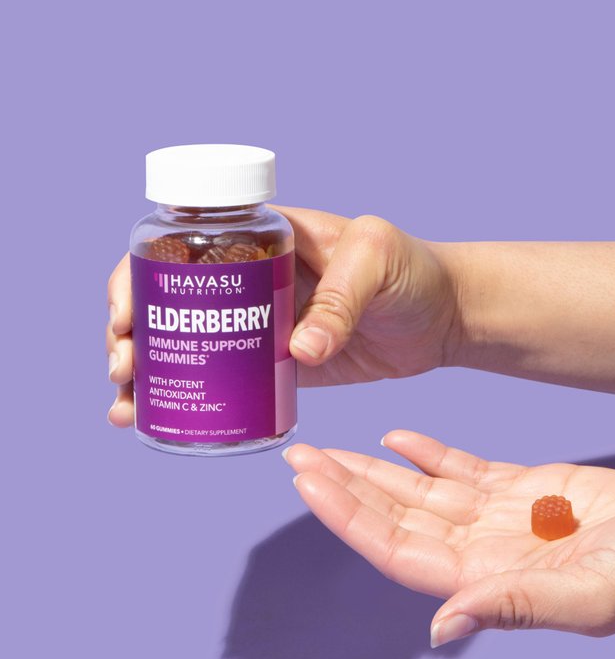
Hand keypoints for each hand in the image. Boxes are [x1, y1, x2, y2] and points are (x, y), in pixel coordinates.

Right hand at [106, 208, 460, 424]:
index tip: (127, 313)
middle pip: (171, 301)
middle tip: (124, 368)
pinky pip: (229, 379)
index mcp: (265, 239)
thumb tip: (300, 351)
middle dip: (132, 332)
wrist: (446, 317)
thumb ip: (341, 297)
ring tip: (127, 407)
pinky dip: (195, 398)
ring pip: (191, 344)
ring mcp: (262, 325)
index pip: (183, 246)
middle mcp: (252, 279)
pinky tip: (161, 420)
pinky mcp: (280, 365)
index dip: (140, 276)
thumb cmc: (415, 271)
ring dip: (150, 372)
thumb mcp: (378, 261)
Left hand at [284, 430, 614, 647]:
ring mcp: (498, 517)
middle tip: (299, 454)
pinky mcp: (522, 488)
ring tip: (329, 446)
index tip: (310, 483)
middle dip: (345, 487)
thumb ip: (516, 607)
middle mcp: (481, 548)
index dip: (349, 518)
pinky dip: (428, 452)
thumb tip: (443, 626)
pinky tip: (396, 436)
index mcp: (486, 578)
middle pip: (395, 517)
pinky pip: (460, 469)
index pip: (396, 548)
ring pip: (419, 491)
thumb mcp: (590, 597)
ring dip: (373, 469)